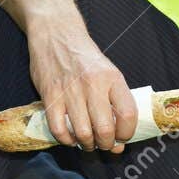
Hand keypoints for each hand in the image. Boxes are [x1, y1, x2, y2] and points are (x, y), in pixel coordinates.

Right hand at [26, 23, 137, 152]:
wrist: (56, 33)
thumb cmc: (84, 57)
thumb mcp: (107, 72)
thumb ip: (115, 102)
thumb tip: (118, 140)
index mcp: (112, 78)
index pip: (128, 114)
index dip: (127, 133)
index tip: (122, 137)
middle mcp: (93, 84)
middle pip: (105, 129)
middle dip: (106, 144)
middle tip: (103, 144)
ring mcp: (70, 90)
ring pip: (82, 133)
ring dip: (87, 145)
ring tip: (87, 142)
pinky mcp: (50, 95)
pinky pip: (58, 128)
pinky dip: (66, 139)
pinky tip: (70, 136)